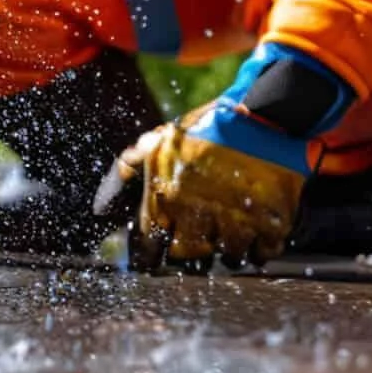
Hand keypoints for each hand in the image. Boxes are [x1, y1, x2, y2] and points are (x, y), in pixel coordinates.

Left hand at [96, 102, 310, 268]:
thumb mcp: (159, 142)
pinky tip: (254, 236)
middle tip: (196, 245)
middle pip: (186, 259)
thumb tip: (100, 207)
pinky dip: (258, 250)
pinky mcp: (272, 221)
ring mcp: (237, 220)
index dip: (150, 256)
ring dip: (226, 252)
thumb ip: (127, 171)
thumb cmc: (207, 128)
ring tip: (226, 237)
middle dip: (189, 256)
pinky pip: (262, 253)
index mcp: (167, 196)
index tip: (154, 258)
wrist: (265, 114)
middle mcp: (198, 214)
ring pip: (226, 258)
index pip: (148, 246)